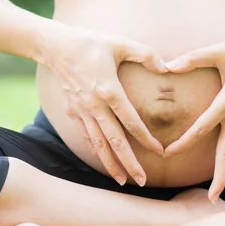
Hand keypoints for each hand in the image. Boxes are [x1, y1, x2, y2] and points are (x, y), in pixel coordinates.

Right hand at [47, 28, 167, 185]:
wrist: (57, 48)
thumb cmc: (91, 43)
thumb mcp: (121, 43)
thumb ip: (146, 55)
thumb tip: (167, 66)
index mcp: (109, 90)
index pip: (131, 121)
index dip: (146, 139)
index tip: (159, 152)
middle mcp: (94, 106)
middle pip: (114, 141)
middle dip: (129, 163)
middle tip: (142, 181)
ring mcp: (82, 111)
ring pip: (98, 144)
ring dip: (111, 164)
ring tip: (122, 181)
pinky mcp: (73, 112)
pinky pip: (87, 136)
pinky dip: (97, 151)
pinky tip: (105, 160)